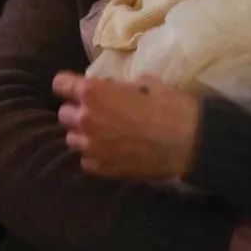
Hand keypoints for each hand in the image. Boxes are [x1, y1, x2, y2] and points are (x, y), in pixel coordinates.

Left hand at [53, 71, 199, 179]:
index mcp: (94, 93)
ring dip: (83, 134)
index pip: (60, 84)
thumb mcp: (146, 82)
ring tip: (103, 133)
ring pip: (72, 139)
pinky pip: (86, 160)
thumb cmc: (171, 106)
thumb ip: (120, 85)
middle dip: (77, 110)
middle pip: (64, 114)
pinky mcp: (103, 169)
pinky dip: (94, 155)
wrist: (191, 143)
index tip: (76, 87)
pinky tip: (111, 151)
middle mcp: (86, 119)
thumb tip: (114, 88)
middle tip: (97, 111)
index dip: (68, 85)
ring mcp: (92, 147)